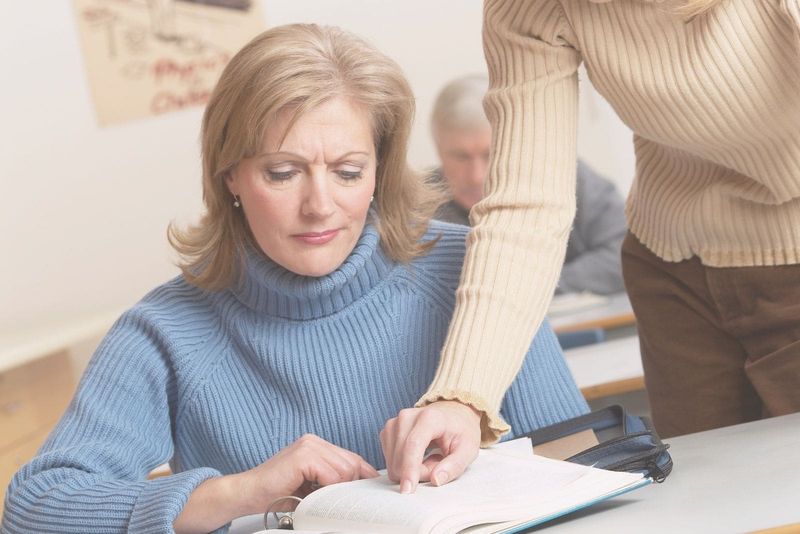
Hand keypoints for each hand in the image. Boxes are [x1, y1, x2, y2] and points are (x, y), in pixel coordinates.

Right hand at [174, 434, 377, 533]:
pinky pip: (331, 474)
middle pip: (352, 463)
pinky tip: (312, 495)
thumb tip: (359, 490)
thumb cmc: (277, 494)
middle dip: (351, 485)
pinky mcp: (303, 455)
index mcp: (317, 445)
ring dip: (336, 490)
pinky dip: (327, 489)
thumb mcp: (312, 486)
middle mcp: (314, 441)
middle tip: (340, 502)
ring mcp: (308, 445)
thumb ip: (332, 480)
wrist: (248, 494)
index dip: (362, 476)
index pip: (352, 458)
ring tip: (319, 499)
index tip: (367, 492)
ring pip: (345, 470)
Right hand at [380, 400, 480, 493]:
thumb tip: (435, 480)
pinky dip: (403, 465)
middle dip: (418, 472)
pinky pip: (390, 460)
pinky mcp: (388, 431)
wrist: (452, 414)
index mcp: (429, 417)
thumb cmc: (461, 432)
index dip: (409, 469)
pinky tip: (417, 457)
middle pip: (401, 457)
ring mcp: (394, 423)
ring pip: (393, 462)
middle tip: (438, 465)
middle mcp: (407, 417)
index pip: (413, 445)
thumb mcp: (468, 450)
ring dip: (411, 469)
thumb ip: (454, 466)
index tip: (408, 490)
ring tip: (429, 459)